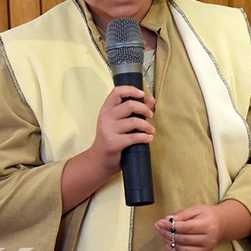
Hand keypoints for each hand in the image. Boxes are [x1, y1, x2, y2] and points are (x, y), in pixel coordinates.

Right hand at [60, 86, 154, 212]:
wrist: (98, 160)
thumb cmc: (111, 138)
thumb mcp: (119, 122)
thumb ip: (135, 110)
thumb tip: (151, 99)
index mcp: (106, 109)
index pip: (117, 92)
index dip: (131, 90)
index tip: (142, 94)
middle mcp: (106, 117)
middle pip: (130, 105)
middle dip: (145, 109)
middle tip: (150, 115)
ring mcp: (108, 130)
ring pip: (134, 121)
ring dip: (147, 126)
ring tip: (151, 131)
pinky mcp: (114, 143)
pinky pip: (134, 137)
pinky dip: (145, 137)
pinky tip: (148, 139)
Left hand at [154, 200, 250, 250]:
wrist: (221, 225)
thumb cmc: (207, 215)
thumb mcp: (196, 209)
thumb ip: (181, 214)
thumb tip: (166, 220)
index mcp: (207, 225)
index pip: (185, 228)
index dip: (170, 226)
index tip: (159, 223)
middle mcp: (208, 239)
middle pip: (182, 239)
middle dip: (167, 234)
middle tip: (158, 228)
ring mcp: (206, 250)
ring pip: (183, 250)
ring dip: (169, 244)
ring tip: (163, 236)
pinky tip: (170, 246)